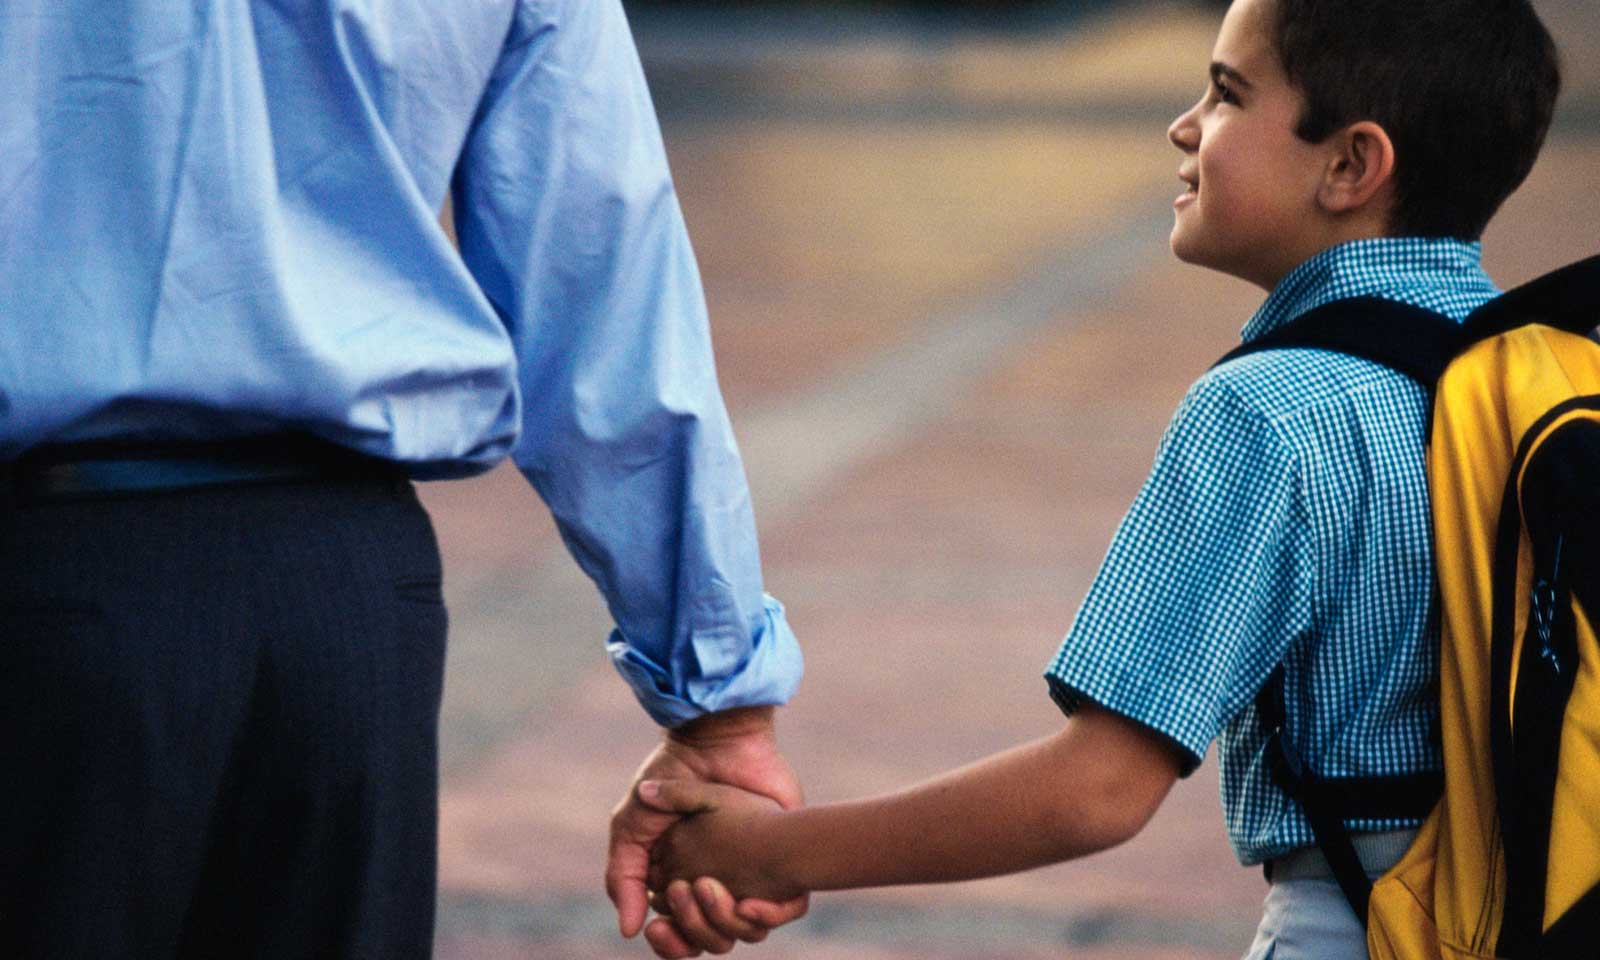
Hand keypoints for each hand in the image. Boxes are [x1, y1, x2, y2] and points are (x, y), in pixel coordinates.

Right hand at [605, 707, 808, 955]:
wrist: (717, 741)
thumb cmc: (671, 778)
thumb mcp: (633, 825)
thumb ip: (624, 877)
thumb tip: (628, 931)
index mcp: (681, 882)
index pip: (678, 936)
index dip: (669, 942)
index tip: (658, 929)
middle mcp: (718, 886)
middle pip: (709, 940)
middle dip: (693, 932)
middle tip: (684, 892)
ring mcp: (751, 877)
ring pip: (744, 932)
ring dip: (723, 923)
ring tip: (706, 886)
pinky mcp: (785, 864)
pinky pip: (785, 912)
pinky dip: (769, 916)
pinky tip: (749, 902)